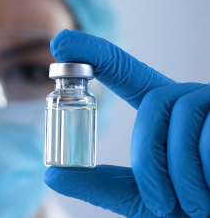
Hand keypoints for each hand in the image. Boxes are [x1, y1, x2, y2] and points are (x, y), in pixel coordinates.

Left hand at [44, 29, 209, 217]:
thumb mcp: (142, 195)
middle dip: (149, 159)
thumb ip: (101, 184)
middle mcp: (188, 98)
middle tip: (160, 200)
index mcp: (161, 113)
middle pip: (153, 104)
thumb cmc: (188, 206)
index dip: (95, 53)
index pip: (126, 73)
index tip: (62, 43)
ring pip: (182, 119)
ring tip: (195, 205)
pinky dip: (206, 175)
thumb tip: (51, 174)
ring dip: (181, 176)